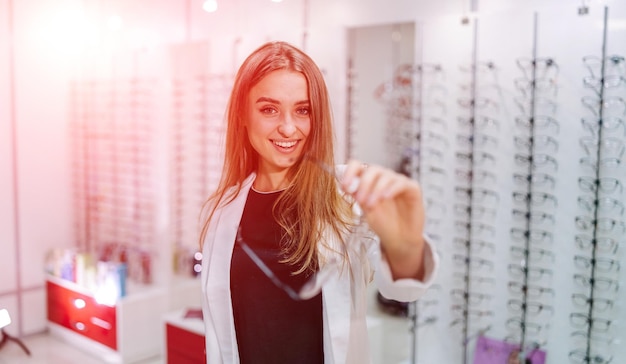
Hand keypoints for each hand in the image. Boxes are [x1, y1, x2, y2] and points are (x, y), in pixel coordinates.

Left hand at [340, 160, 425, 279]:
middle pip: (372, 169)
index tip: (344, 186)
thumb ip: (358, 196)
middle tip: (360, 199)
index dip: (350, 172)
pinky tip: (385, 197)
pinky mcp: (412, 188)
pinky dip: (391, 189)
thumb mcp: (366, 209)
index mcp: (370, 180)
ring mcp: (398, 182)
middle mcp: (384, 177)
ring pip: (386, 176)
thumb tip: (347, 184)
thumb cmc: (383, 223)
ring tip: (371, 205)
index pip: (358, 166)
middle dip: (364, 184)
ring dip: (376, 189)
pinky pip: (401, 183)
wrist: (400, 239)